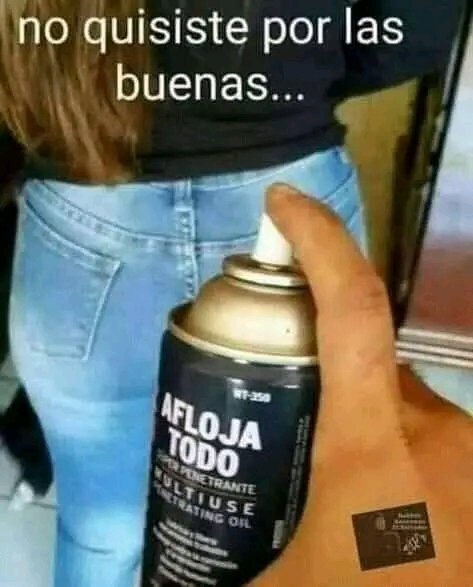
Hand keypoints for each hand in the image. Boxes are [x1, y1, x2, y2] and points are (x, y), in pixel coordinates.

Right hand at [252, 185, 472, 586]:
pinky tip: (370, 499)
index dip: (318, 241)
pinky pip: (424, 433)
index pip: (351, 305)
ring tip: (322, 476)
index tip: (282, 201)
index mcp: (374, 442)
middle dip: (318, 364)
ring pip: (394, 399)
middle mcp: (432, 429)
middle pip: (365, 356)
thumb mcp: (288, 579)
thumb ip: (235, 549)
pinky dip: (392, 445)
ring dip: (356, 417)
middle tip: (276, 408)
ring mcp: (466, 448)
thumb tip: (185, 563)